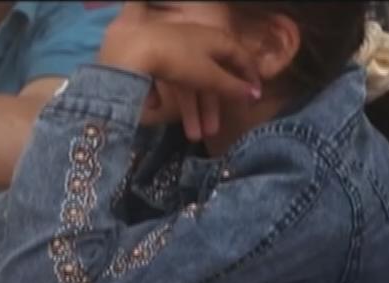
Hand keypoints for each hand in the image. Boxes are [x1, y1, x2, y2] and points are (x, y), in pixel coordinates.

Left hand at [98, 8, 260, 141]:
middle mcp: (198, 42)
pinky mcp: (156, 58)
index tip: (256, 98)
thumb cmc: (178, 59)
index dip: (250, 77)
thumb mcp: (209, 76)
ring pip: (189, 83)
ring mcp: (175, 50)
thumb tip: (256, 94)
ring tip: (192, 137)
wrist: (132, 49)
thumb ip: (233, 87)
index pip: (240, 57)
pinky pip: (169, 80)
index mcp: (215, 39)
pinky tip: (157, 110)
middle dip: (211, 108)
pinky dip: (168, 97)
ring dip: (192, 112)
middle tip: (213, 131)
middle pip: (211, 77)